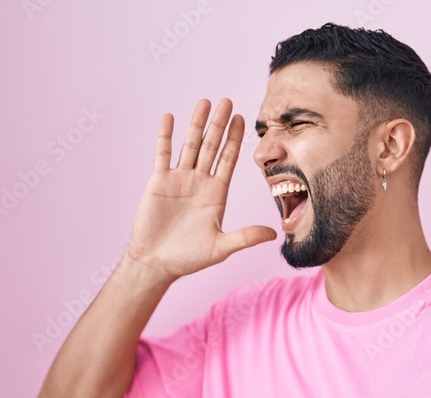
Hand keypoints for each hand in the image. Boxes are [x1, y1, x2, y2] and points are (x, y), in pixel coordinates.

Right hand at [125, 98, 276, 280]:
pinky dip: (165, 136)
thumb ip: (245, 237)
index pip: (229, 160)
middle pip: (212, 146)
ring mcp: (179, 179)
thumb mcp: (220, 248)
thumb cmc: (188, 258)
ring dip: (196, 124)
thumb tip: (273, 234)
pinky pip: (163, 154)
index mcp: (216, 194)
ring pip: (190, 145)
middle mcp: (200, 182)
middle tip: (227, 101)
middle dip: (219, 124)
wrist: (156, 262)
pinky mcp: (159, 181)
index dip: (235, 140)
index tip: (243, 119)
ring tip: (204, 102)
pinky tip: (169, 118)